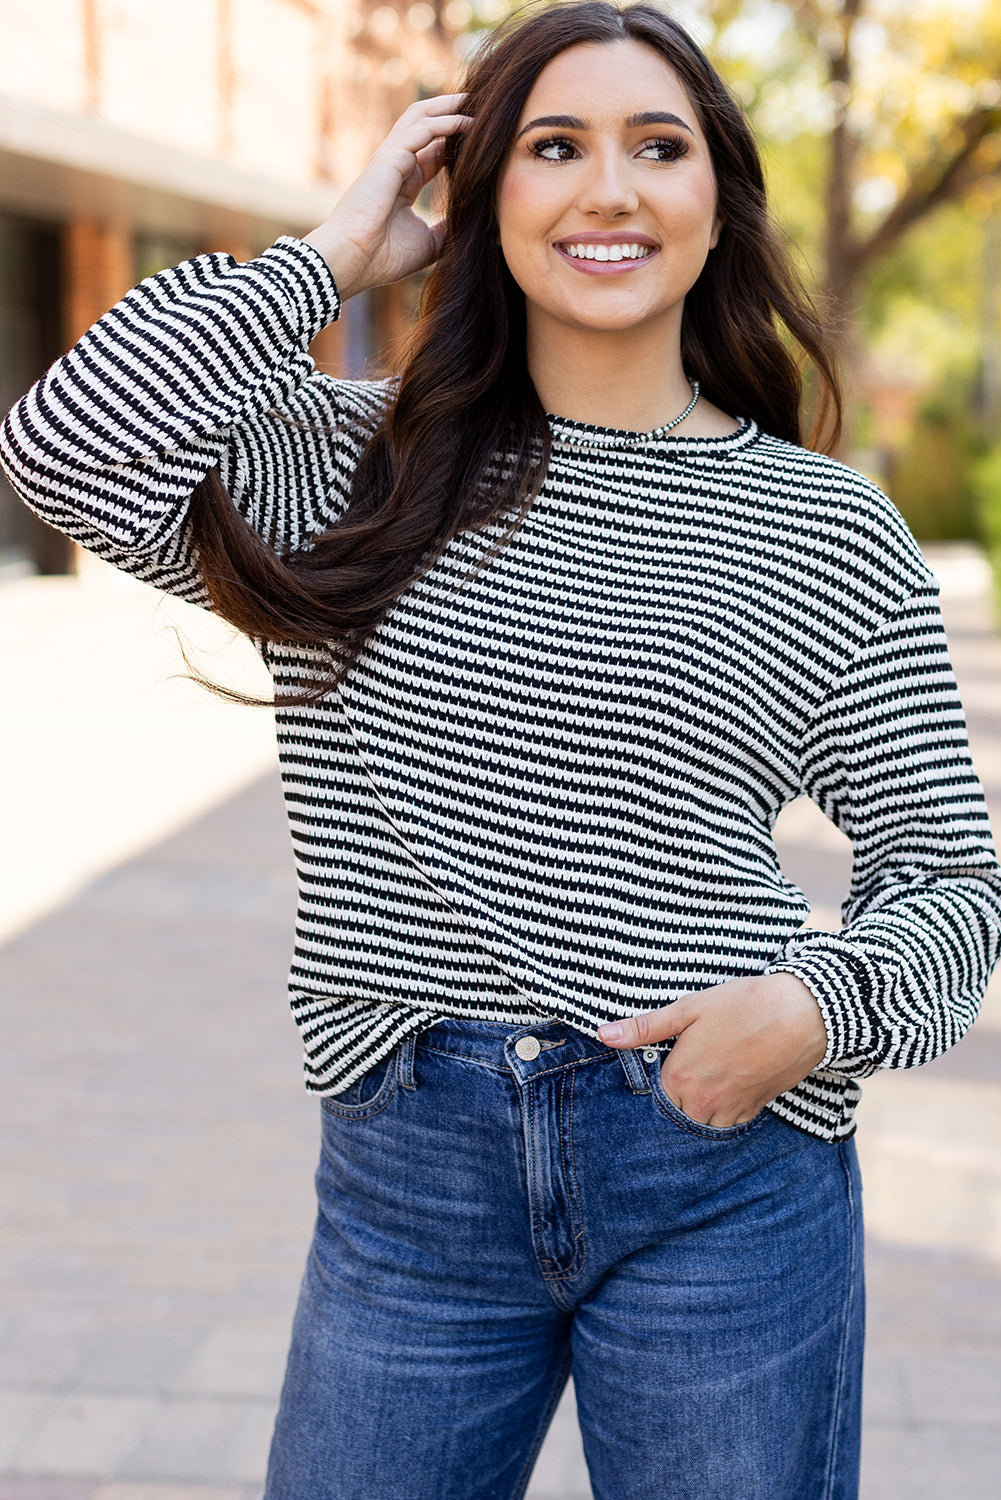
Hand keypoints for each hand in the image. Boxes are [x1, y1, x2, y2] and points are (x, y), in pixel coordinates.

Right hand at [302, 94, 472, 300]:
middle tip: (482, 104)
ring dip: (449, 106)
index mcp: (404, 183)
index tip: (485, 137)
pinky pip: (422, 129)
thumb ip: (447, 229)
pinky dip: (446, 122)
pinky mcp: (389, 157)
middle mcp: (396, 165)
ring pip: (421, 117)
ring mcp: (391, 158)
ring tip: (476, 100)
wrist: (355, 261)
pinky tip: (468, 121)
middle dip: (451, 111)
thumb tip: (472, 226)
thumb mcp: (429, 243)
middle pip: (426, 125)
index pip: (433, 151)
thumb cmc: (385, 257)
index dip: (456, 140)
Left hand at [598, 973, 827, 1126]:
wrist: (804, 1015)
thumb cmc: (745, 1005)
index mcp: (680, 1078)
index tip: (662, 1060)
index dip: (654, 1076)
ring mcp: (729, 1110)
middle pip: (673, 1111)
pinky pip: (726, 1121)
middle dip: (674, 1093)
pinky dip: (721, 1107)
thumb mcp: (690, 1008)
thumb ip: (645, 1027)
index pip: (650, 1094)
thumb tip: (604, 1034)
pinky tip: (726, 1080)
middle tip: (689, 1064)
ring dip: (697, 1104)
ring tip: (707, 1072)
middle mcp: (702, 1103)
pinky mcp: (753, 1111)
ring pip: (700, 1120)